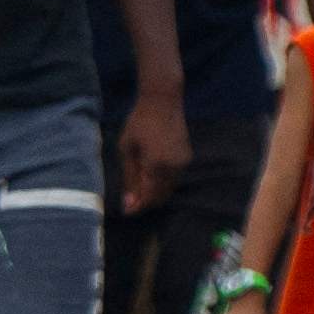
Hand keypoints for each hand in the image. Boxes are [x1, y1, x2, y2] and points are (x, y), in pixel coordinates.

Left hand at [116, 93, 189, 217]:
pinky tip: (151, 176)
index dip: (137, 207)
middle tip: (131, 201)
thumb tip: (128, 203)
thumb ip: (129, 177)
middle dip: (145, 201)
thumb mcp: (127, 148)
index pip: (148, 197)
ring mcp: (183, 163)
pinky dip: (163, 182)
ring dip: (154, 192)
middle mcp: (173, 168)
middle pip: (160, 196)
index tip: (126, 211)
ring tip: (139, 188)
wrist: (163, 101)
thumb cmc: (139, 122)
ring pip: (169, 189)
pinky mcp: (187, 157)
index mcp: (156, 165)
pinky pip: (174, 178)